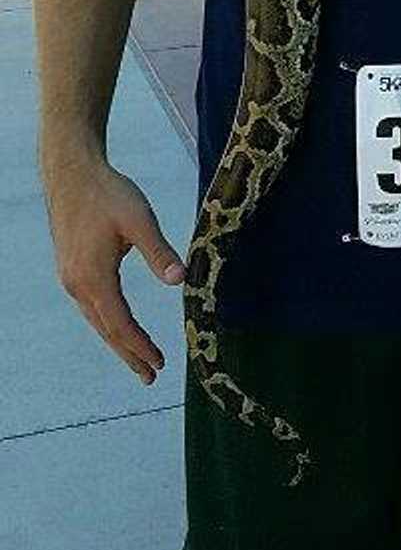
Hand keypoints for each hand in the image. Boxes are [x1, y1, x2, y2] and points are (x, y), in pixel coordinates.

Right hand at [46, 155, 186, 385]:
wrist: (72, 172)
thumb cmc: (108, 193)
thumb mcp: (139, 219)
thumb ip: (159, 251)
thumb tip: (180, 281)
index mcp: (94, 277)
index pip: (120, 324)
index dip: (140, 346)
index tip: (159, 364)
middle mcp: (77, 284)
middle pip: (106, 330)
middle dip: (129, 354)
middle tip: (151, 376)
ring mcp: (71, 277)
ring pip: (97, 320)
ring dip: (118, 341)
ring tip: (138, 359)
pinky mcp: (72, 268)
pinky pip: (92, 307)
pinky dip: (108, 323)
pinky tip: (119, 326)